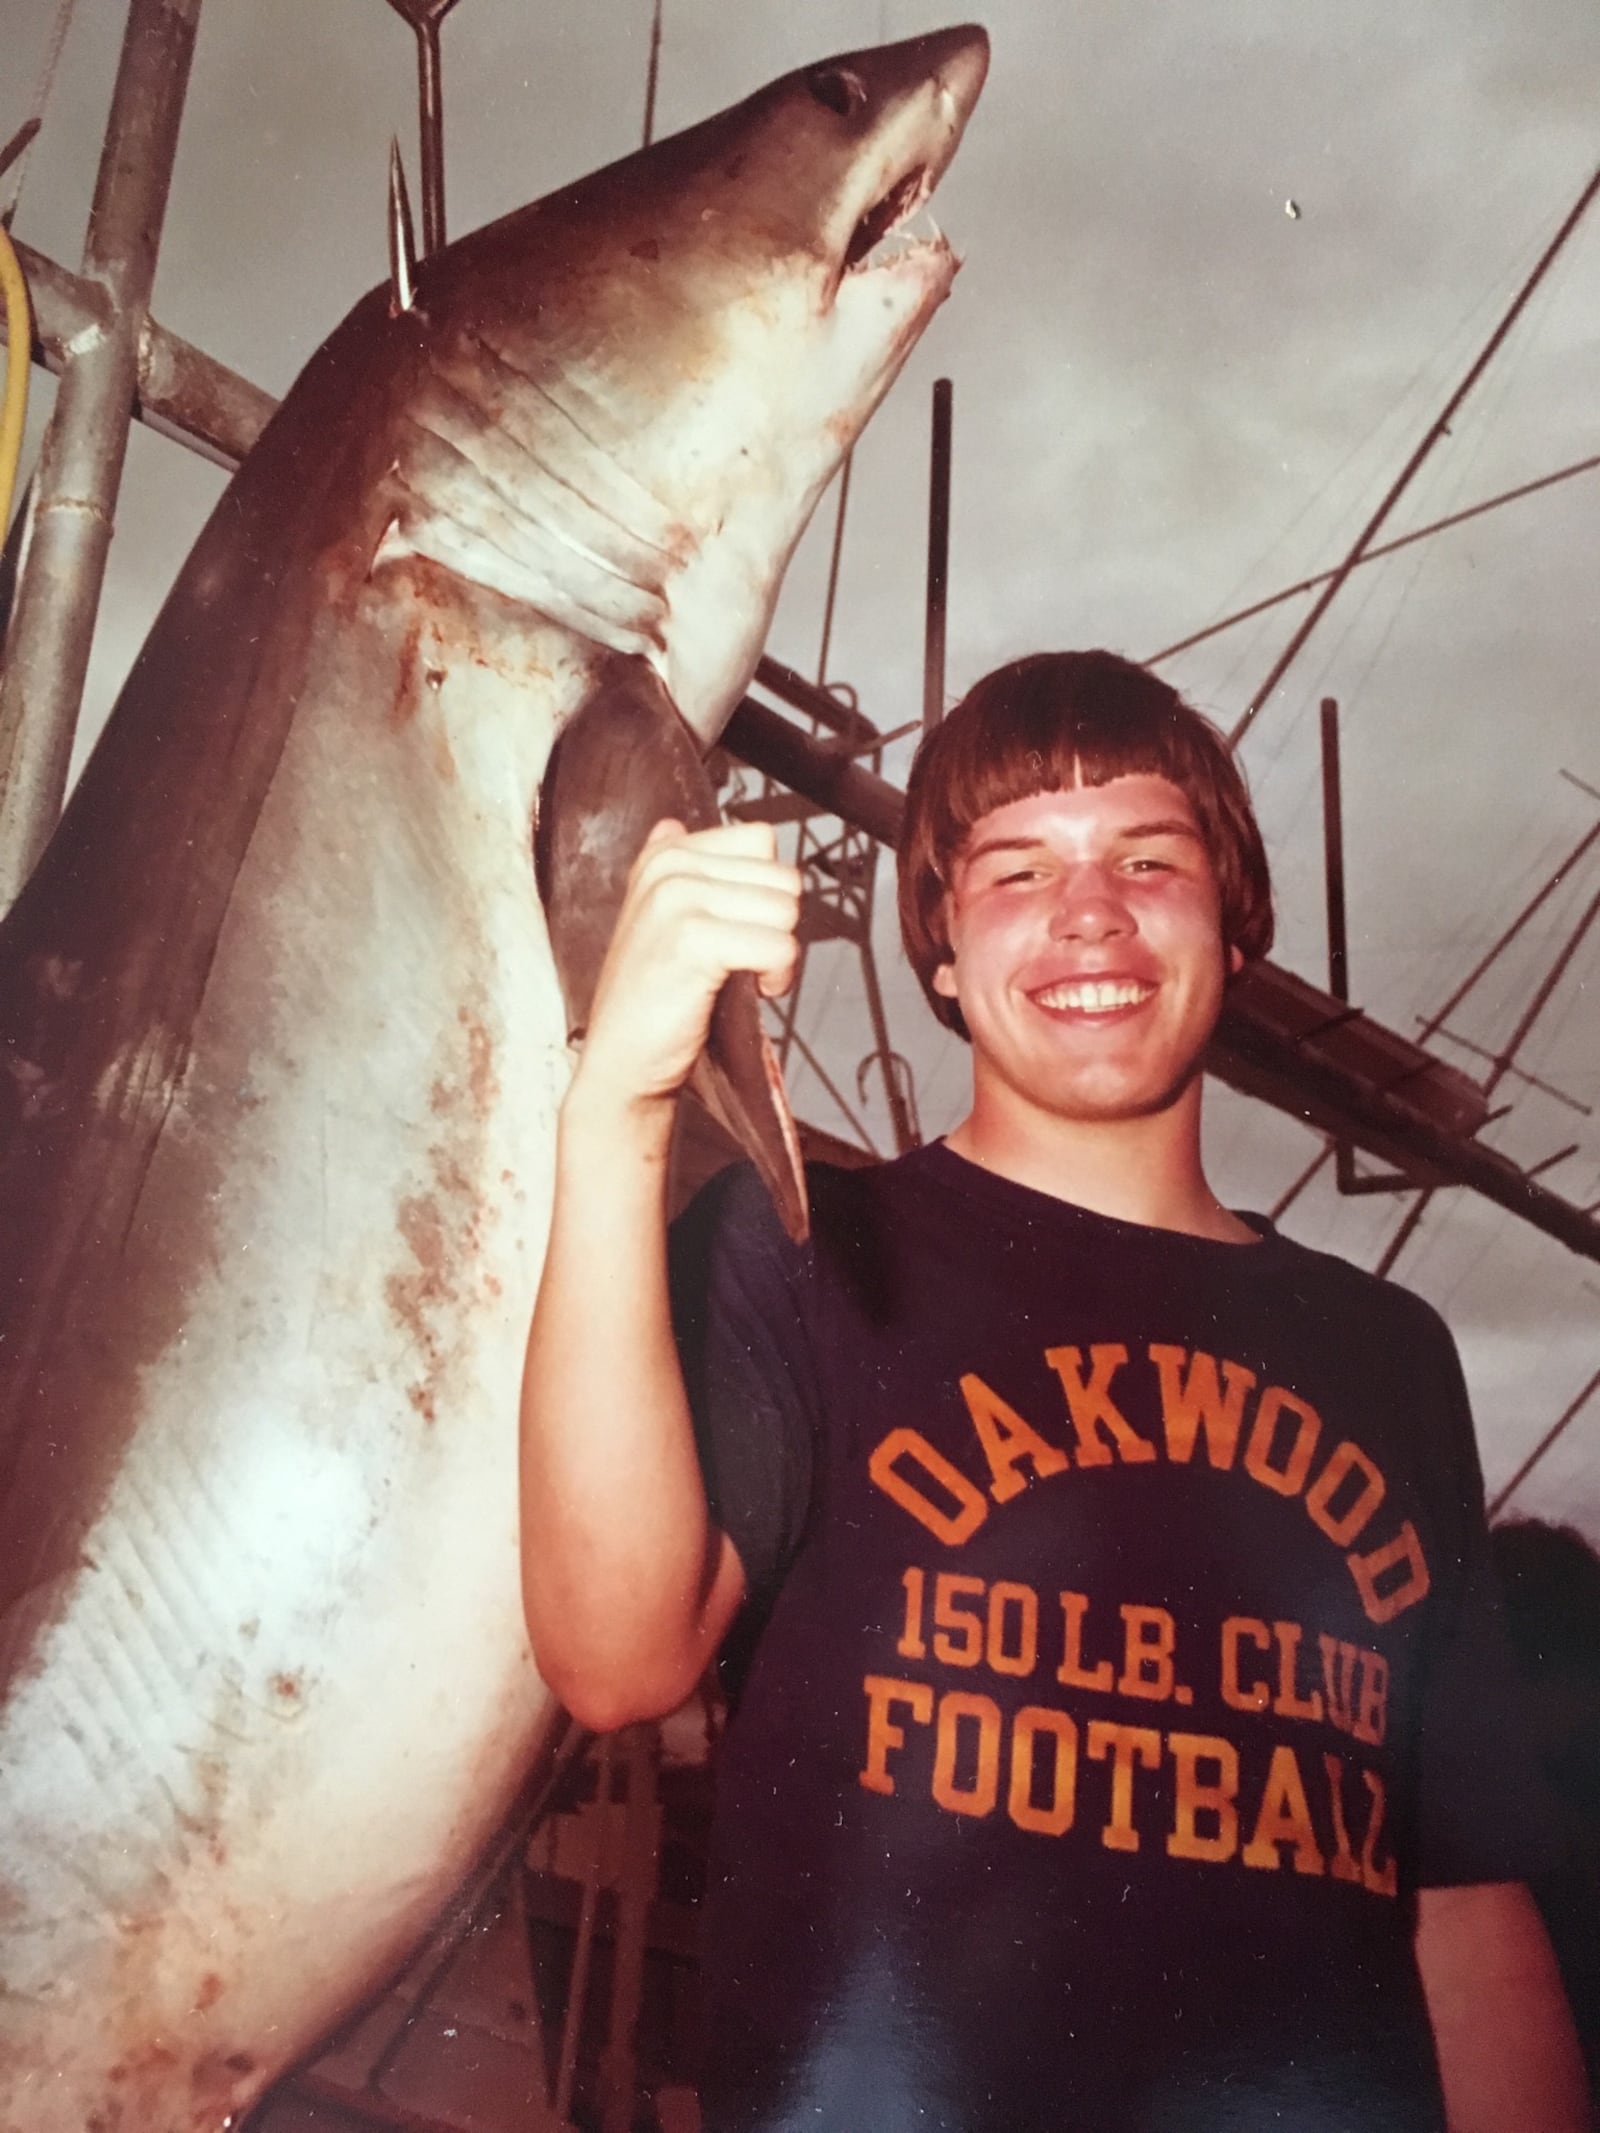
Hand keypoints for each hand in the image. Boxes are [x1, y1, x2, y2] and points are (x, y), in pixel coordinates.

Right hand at [570, 819, 801, 1119]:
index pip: (760, 841)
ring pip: (786, 909)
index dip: (766, 891)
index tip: (739, 929)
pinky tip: (751, 994)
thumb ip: (673, 870)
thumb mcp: (653, 920)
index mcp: (663, 855)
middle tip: (743, 962)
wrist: (622, 1062)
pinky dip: (778, 977)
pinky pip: (779, 945)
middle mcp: (668, 868)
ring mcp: (677, 900)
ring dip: (779, 952)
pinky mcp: (693, 940)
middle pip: (782, 877)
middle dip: (776, 924)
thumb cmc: (650, 999)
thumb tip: (672, 825)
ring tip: (743, 977)